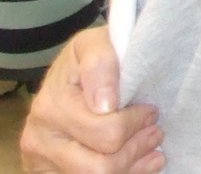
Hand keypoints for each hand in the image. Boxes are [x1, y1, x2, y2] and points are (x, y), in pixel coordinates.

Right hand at [20, 28, 163, 173]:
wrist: (66, 75)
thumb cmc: (87, 59)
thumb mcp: (94, 43)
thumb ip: (101, 63)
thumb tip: (106, 103)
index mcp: (52, 105)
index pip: (107, 131)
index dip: (136, 122)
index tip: (150, 111)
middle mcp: (41, 137)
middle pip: (101, 166)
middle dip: (137, 148)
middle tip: (155, 131)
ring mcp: (42, 160)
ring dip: (131, 166)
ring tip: (149, 147)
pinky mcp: (49, 173)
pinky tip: (137, 163)